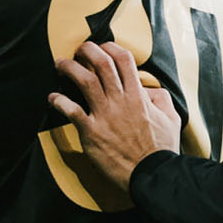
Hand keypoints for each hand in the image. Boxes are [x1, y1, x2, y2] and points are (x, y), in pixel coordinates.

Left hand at [47, 41, 181, 194]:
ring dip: (69, 69)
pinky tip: (52, 98)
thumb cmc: (161, 149)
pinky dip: (59, 101)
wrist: (152, 175)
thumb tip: (148, 89)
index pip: (123, 59)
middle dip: (87, 50)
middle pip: (101, 63)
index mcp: (139, 95)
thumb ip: (160, 98)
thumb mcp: (171, 118)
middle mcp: (121, 101)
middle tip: (78, 50)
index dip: (110, 47)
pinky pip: (71, 111)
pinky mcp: (92, 132)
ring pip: (85, 81)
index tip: (101, 47)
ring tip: (60, 65)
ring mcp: (105, 115)